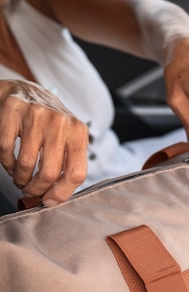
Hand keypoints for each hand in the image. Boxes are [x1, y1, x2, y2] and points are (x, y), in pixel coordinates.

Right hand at [0, 80, 88, 205]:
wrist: (25, 91)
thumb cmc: (47, 123)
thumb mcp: (67, 139)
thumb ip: (67, 165)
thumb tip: (54, 199)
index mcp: (78, 132)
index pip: (76, 173)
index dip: (62, 193)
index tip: (50, 200)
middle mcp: (60, 122)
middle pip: (50, 173)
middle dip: (37, 189)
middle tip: (30, 190)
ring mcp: (36, 115)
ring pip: (27, 164)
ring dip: (20, 178)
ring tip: (20, 178)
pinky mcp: (13, 110)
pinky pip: (7, 150)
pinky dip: (6, 163)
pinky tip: (10, 163)